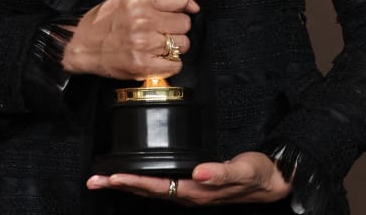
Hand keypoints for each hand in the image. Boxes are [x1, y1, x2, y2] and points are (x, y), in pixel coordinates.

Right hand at [61, 0, 198, 79]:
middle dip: (175, 26)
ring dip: (173, 45)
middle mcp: (142, 21)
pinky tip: (155, 57)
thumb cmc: (103, 22)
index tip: (180, 9)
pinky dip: (169, 63)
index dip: (182, 4)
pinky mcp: (144, 66)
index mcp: (137, 0)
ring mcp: (144, 44)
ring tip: (156, 43)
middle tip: (160, 28)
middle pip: (184, 23)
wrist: (83, 47)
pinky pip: (176, 65)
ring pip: (183, 44)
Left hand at [86, 152, 290, 206]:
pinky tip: (133, 176)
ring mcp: (190, 191)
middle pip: (148, 190)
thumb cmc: (257, 175)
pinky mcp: (193, 184)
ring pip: (152, 188)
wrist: (271, 181)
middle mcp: (189, 193)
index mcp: (197, 191)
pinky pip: (162, 183)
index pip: (158, 187)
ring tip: (104, 178)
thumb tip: (198, 172)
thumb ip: (221, 172)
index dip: (134, 182)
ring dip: (127, 183)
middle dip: (120, 184)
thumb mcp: (243, 171)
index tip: (113, 177)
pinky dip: (143, 179)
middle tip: (94, 180)